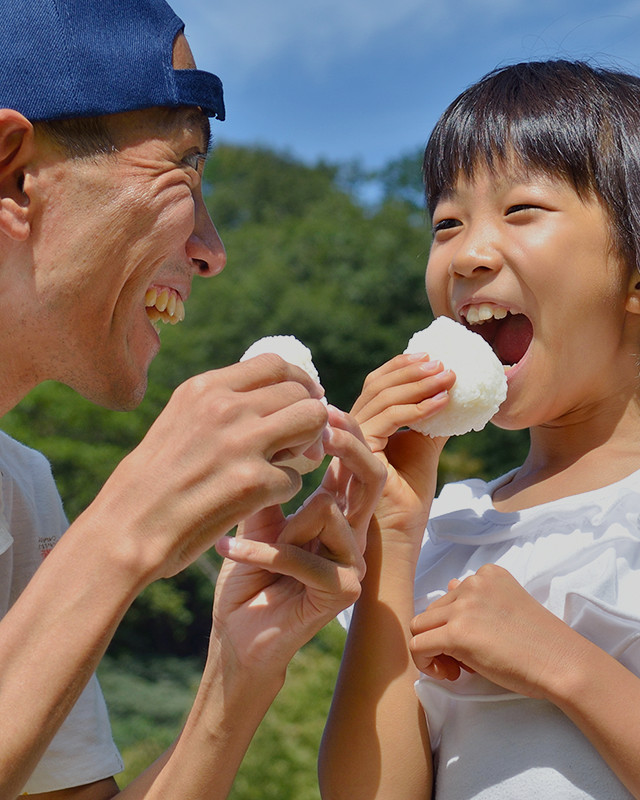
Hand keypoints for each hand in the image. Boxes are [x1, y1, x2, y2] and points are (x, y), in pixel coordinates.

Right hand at [85, 354, 327, 580]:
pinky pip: (296, 477)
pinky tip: (258, 500)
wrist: (127, 528)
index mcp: (206, 388)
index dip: (300, 382)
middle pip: (300, 393)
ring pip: (312, 422)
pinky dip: (283, 490)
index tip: (305, 399)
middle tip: (300, 442)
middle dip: (308, 416)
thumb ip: (223, 403)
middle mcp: (225, 407)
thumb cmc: (155, 480)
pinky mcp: (253, 482)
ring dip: (309, 444)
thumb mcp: (181, 420)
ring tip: (287, 463)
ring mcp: (241, 443)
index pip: (275, 365)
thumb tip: (280, 394)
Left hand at [211, 406, 385, 674]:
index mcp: (336, 512)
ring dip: (281, 525)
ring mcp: (352, 563)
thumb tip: (265, 428)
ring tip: (245, 539)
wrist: (238, 633)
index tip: (315, 404)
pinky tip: (228, 551)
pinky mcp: (343, 592)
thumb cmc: (248, 575)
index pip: (355, 463)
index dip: (342, 431)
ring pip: (329, 510)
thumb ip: (269, 482)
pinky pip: (303, 556)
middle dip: (346, 446)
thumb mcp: (257, 519)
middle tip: (318, 429)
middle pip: (371, 475)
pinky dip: (262, 553)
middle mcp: (352, 534)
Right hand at [352, 354, 455, 541]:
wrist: (395, 545)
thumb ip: (429, 429)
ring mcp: (350, 443)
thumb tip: (452, 402)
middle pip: (375, 387)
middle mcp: (350, 433)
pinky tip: (442, 403)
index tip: (428, 356)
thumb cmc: (406, 506)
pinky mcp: (358, 456)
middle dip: (411, 370)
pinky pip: (386, 421)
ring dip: (419, 384)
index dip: (399, 368)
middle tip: (442, 361)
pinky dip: (416, 409)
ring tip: (449, 377)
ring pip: (380, 400)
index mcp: (362, 430)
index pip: (375, 388)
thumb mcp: (422, 456)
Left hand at [409, 564, 575, 698]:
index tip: (473, 644)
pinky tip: (449, 674)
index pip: (450, 597)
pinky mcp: (457, 633)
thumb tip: (450, 586)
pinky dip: (425, 662)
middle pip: (433, 611)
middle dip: (441, 637)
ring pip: (420, 626)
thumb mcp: (507, 606)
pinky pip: (417, 645)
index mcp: (487, 574)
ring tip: (457, 670)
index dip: (455, 624)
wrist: (562, 662)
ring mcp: (463, 607)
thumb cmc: (541, 642)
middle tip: (463, 663)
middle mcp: (472, 583)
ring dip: (432, 649)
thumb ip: (476, 597)